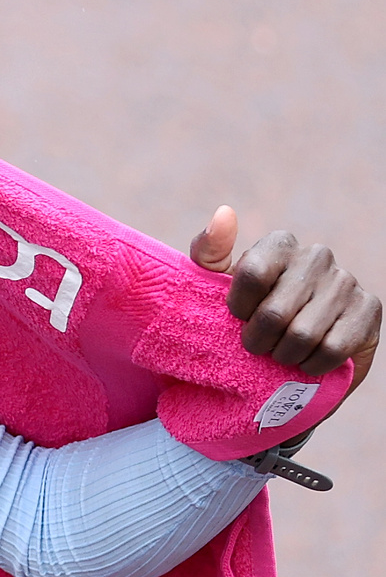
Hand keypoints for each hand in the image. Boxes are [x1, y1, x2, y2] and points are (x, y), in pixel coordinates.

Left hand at [190, 205, 379, 390]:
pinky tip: (307, 359)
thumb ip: (208, 252)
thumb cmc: (246, 314)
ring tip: (281, 353)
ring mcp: (346, 280)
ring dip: (284, 355)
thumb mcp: (213, 285)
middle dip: (258, 341)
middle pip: (275, 313)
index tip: (239, 318)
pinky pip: (333, 348)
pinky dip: (312, 364)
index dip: (240, 309)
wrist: (289, 352)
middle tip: (258, 346)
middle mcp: (316, 255)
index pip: (252, 274)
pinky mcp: (369, 308)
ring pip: (303, 334)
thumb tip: (224, 212)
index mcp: (279, 244)